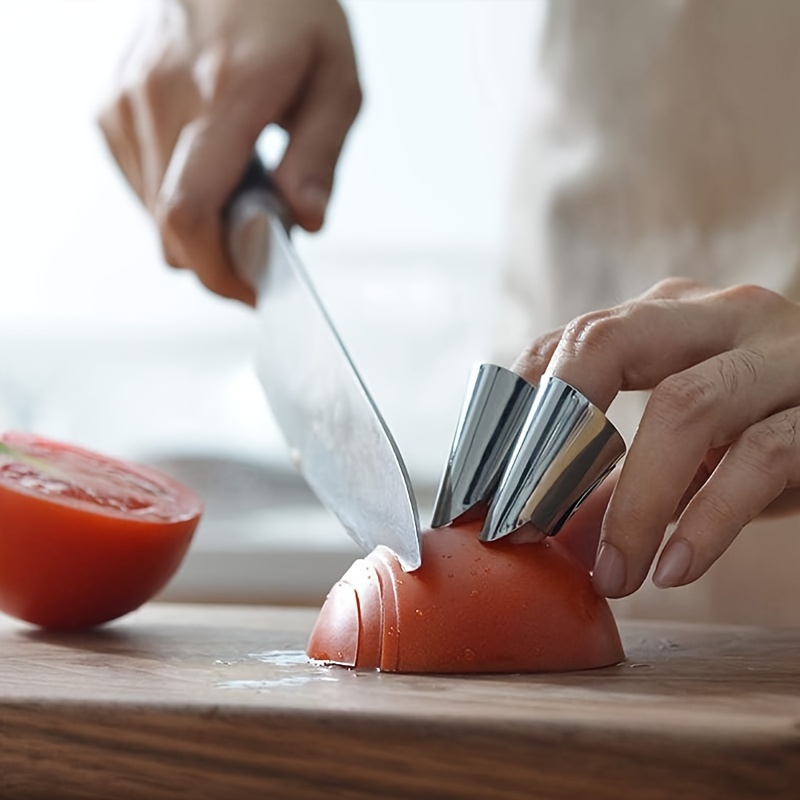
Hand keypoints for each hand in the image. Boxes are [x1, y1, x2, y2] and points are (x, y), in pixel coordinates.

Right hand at [99, 0, 361, 303]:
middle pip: (169, 228)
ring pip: (154, 215)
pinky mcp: (112, 108)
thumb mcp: (336, 81)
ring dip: (199, 229)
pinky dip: (176, 200)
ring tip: (240, 193)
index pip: (191, 210)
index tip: (248, 290)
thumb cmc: (291, 15)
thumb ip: (320, 156)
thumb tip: (304, 221)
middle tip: (257, 249)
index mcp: (226, 91)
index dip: (217, 270)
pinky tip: (209, 170)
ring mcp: (127, 102)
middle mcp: (162, 97)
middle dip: (216, 260)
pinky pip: (141, 188)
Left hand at [512, 279, 799, 596]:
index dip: (511, 415)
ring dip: (633, 503)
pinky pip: (761, 457)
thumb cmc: (767, 431)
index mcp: (666, 315)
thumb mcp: (684, 441)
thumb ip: (616, 471)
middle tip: (521, 520)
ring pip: (684, 406)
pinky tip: (674, 569)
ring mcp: (779, 351)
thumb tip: (536, 529)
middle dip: (550, 436)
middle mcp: (718, 314)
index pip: (563, 345)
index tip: (479, 492)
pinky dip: (707, 520)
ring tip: (612, 574)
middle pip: (607, 344)